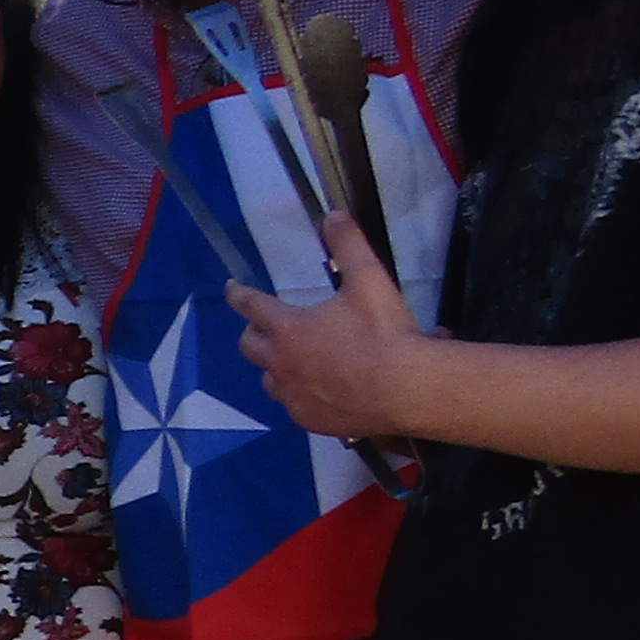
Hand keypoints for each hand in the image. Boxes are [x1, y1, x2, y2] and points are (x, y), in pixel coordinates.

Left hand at [228, 213, 425, 436]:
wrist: (408, 390)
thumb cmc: (386, 334)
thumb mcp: (369, 280)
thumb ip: (349, 245)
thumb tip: (333, 216)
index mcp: (290, 329)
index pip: (253, 307)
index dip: (240, 295)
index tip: (231, 289)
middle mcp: (283, 365)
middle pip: (251, 348)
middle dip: (253, 334)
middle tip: (260, 328)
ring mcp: (295, 398)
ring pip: (270, 382)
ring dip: (276, 368)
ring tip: (291, 362)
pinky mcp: (313, 422)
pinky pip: (296, 407)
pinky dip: (302, 396)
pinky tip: (319, 393)